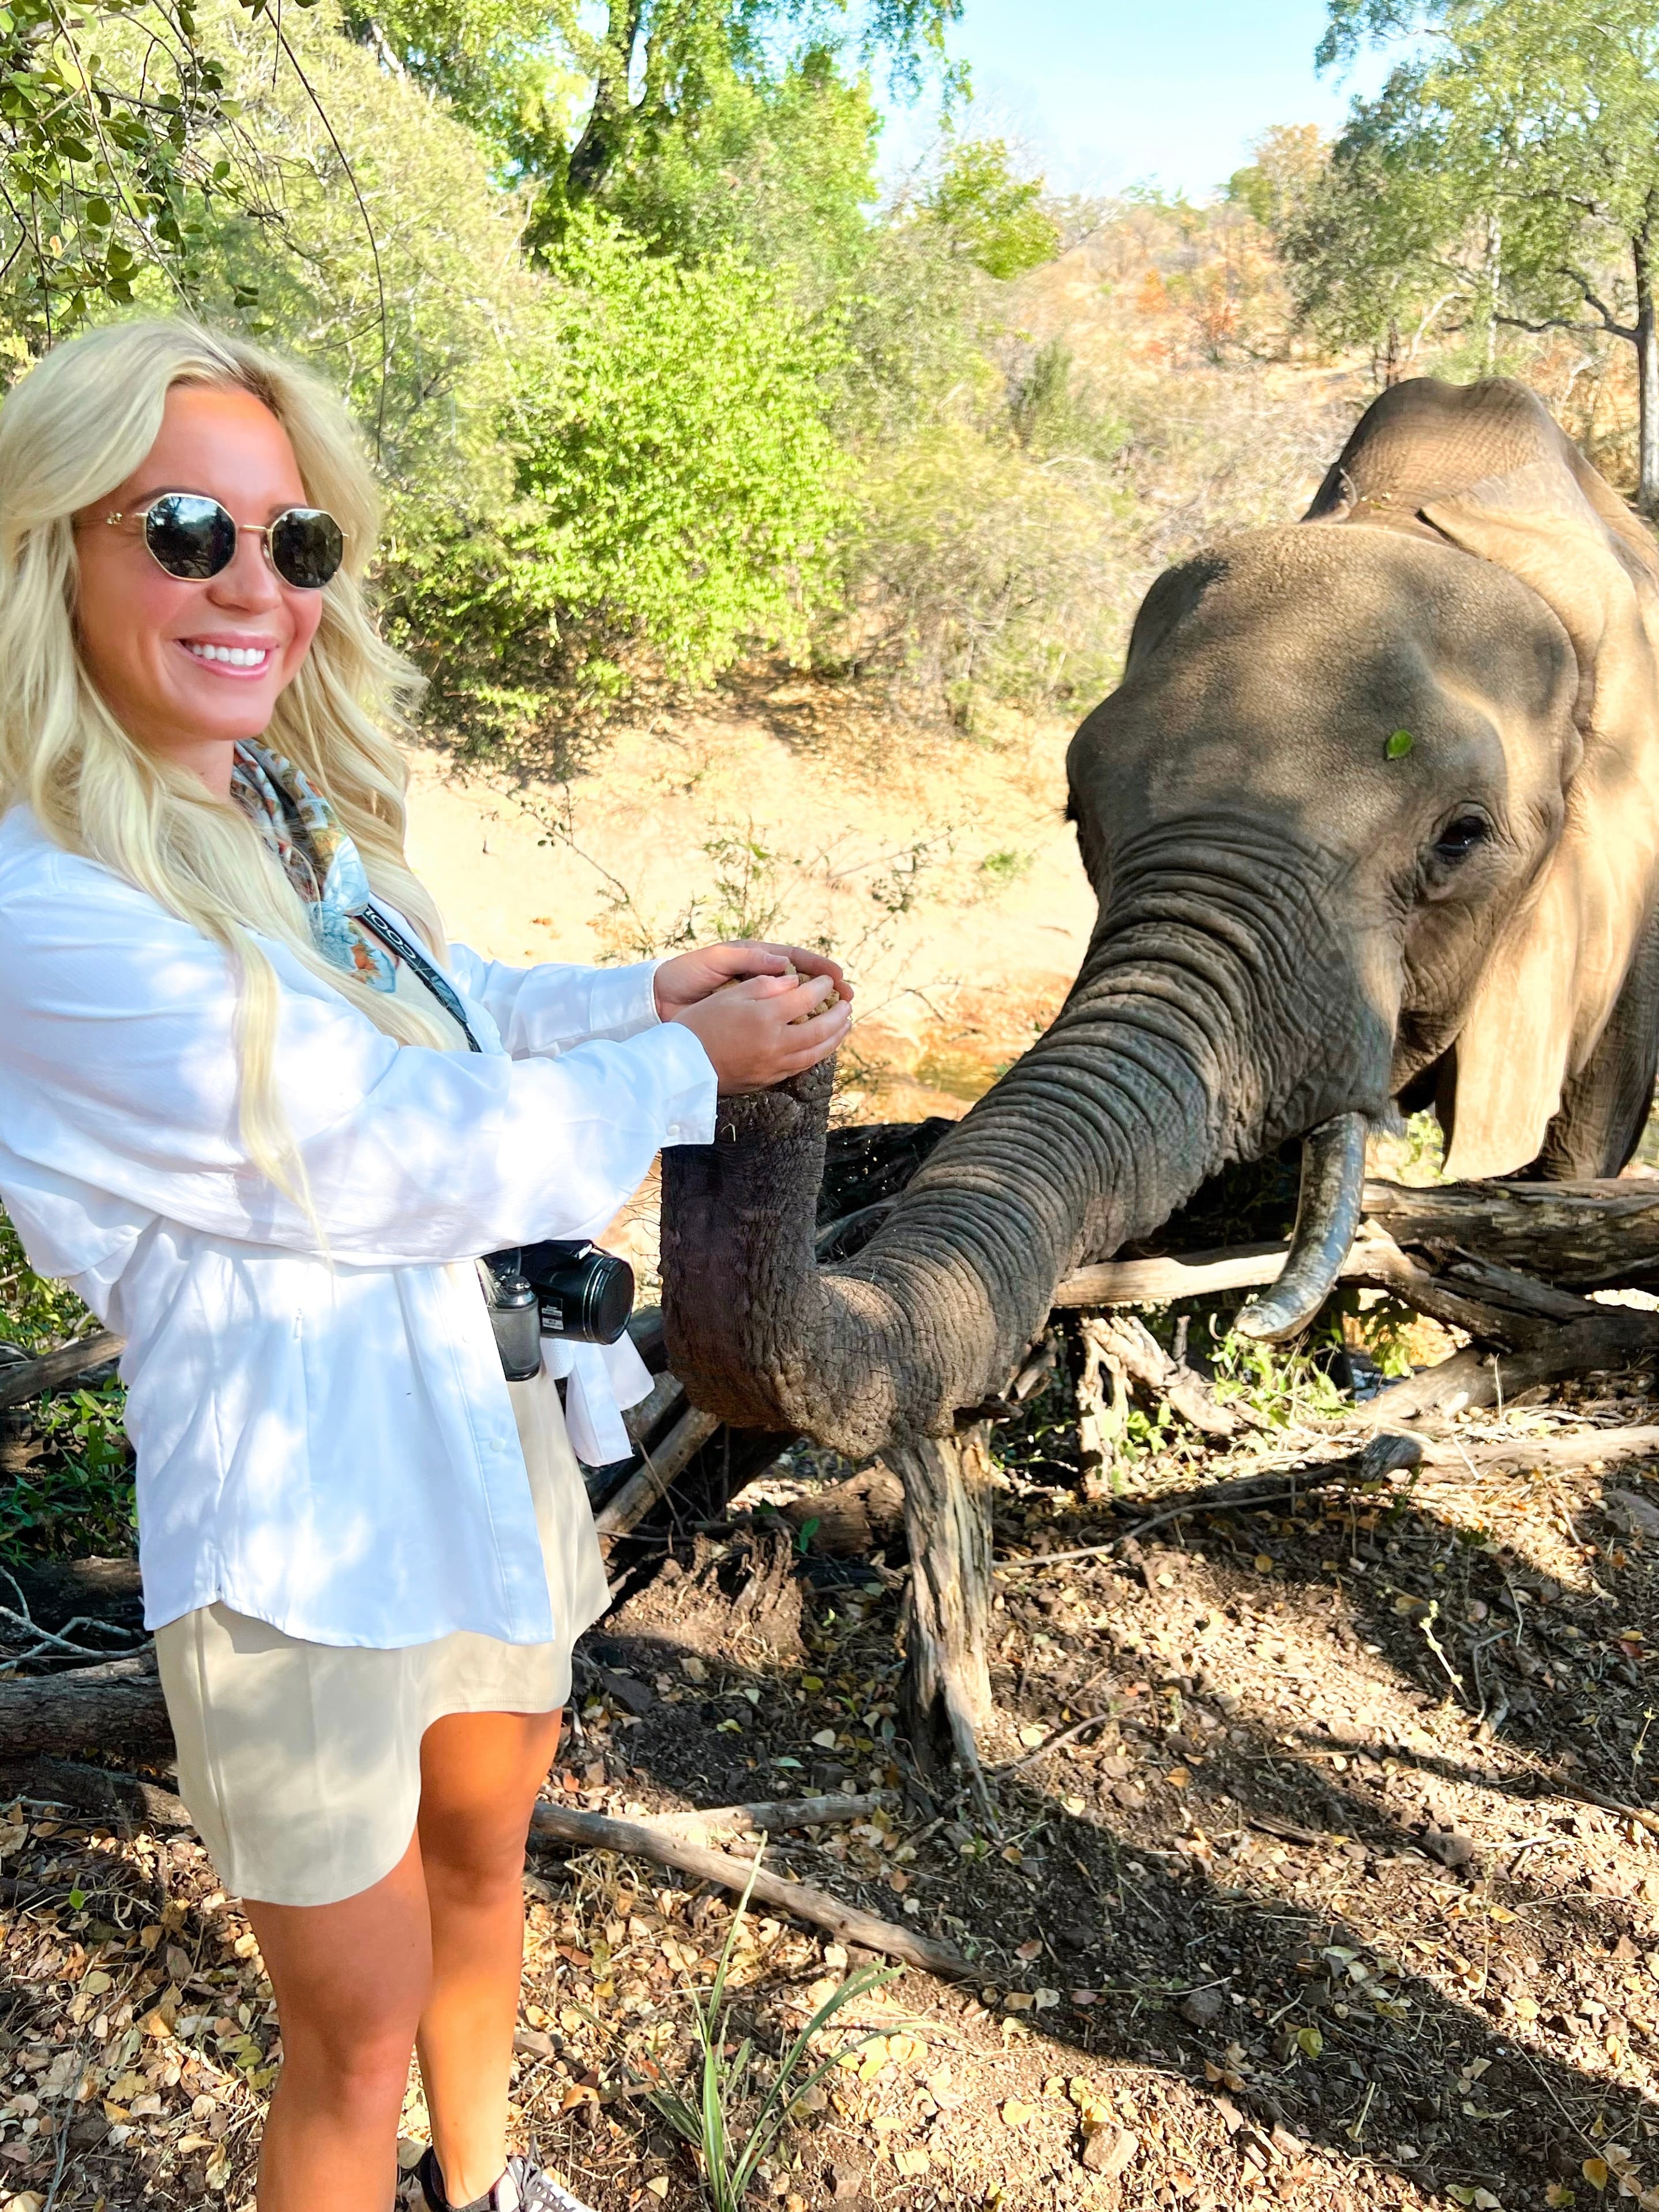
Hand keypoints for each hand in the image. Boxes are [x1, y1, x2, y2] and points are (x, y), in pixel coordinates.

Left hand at [653, 940, 850, 1018]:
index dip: (819, 969)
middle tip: (848, 1000)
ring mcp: (753, 1001)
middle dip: (826, 991)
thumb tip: (784, 964)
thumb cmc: (684, 974)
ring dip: (816, 1012)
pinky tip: (809, 1037)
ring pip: (794, 1006)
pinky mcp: (747, 1019)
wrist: (658, 998)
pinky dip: (794, 1028)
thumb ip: (748, 958)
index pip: (795, 961)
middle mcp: (758, 979)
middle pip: (801, 984)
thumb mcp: (716, 959)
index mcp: (754, 959)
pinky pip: (778, 1024)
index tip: (839, 977)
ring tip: (837, 1019)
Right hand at [669, 970, 851, 1092]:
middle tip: (848, 1005)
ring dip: (835, 1038)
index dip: (822, 988)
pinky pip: (801, 1066)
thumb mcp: (729, 995)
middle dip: (839, 1016)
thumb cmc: (699, 1024)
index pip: (807, 999)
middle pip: (821, 1030)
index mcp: (766, 1018)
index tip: (829, 981)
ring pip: (816, 1052)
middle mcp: (776, 1044)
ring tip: (844, 1026)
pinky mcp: (767, 1080)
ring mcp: (774, 1066)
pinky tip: (820, 1046)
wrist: (678, 1066)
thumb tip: (795, 982)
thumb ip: (765, 986)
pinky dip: (817, 1053)